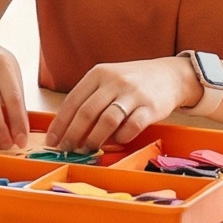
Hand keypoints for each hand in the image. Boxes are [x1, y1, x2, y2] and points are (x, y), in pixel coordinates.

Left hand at [45, 57, 193, 153]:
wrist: (170, 75)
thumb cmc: (133, 82)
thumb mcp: (109, 80)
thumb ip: (91, 98)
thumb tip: (67, 127)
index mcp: (98, 74)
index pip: (73, 100)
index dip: (60, 123)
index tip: (52, 140)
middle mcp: (114, 81)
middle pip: (87, 112)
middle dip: (73, 135)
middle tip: (67, 149)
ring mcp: (133, 93)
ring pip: (107, 120)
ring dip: (94, 139)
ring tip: (88, 149)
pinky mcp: (151, 107)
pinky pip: (131, 126)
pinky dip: (121, 137)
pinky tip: (116, 141)